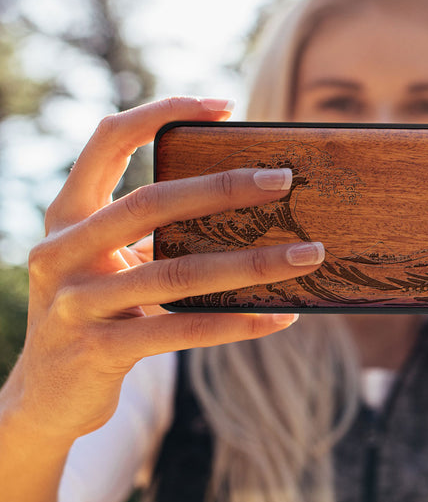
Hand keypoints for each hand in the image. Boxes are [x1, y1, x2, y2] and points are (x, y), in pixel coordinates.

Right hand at [2, 97, 324, 445]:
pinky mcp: (98, 351)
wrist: (46, 395)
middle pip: (151, 202)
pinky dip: (236, 322)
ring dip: (252, 263)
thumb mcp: (110, 260)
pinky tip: (279, 316)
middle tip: (283, 180)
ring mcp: (76, 303)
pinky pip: (182, 330)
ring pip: (178, 273)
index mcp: (68, 214)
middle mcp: (62, 251)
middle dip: (223, 187)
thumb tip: (246, 202)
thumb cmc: (97, 308)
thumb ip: (153, 231)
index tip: (225, 106)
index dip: (162, 112)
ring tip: (307, 255)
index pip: (109, 140)